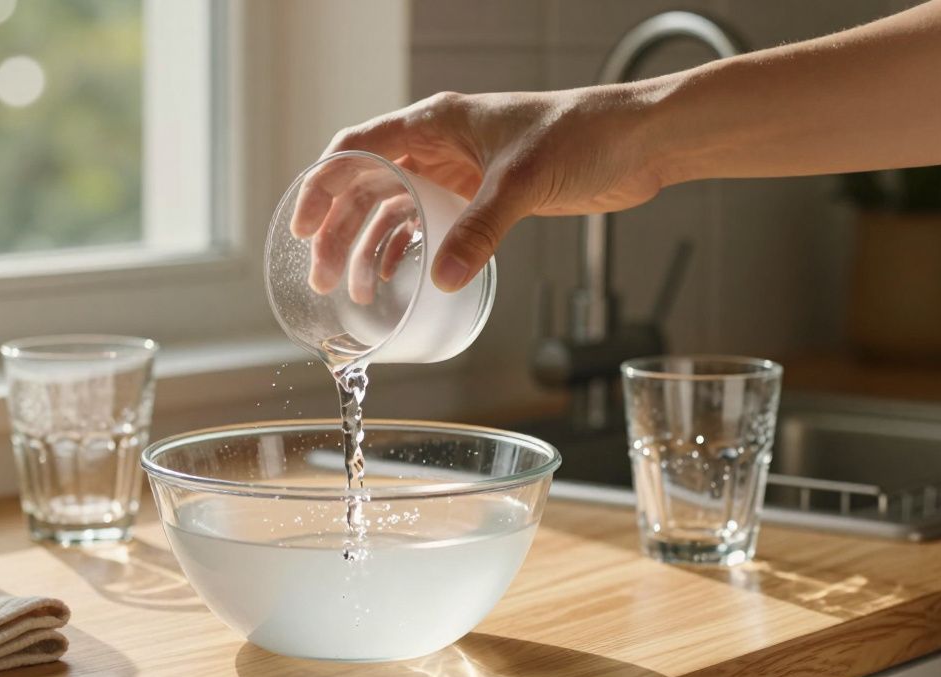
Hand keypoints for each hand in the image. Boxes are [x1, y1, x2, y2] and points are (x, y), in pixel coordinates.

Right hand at [290, 89, 664, 292]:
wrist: (638, 141)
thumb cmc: (582, 136)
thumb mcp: (520, 183)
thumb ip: (479, 231)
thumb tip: (443, 280)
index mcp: (435, 123)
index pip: (356, 149)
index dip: (321, 186)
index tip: (301, 226)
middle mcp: (439, 146)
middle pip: (367, 187)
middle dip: (339, 230)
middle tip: (322, 275)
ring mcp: (459, 172)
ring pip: (395, 210)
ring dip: (369, 247)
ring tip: (353, 289)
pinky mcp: (482, 197)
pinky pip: (430, 226)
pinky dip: (409, 252)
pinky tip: (400, 281)